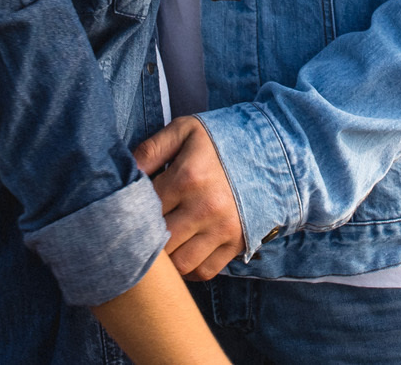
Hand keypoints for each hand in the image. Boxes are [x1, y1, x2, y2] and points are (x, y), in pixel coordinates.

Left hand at [133, 117, 247, 280]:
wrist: (274, 149)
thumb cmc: (222, 139)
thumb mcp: (185, 130)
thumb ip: (151, 149)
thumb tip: (126, 174)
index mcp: (188, 176)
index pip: (144, 209)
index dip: (132, 212)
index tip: (129, 210)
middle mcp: (205, 207)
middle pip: (159, 242)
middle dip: (146, 239)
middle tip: (141, 232)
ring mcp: (223, 228)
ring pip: (180, 264)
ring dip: (167, 260)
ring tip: (162, 245)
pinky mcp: (237, 243)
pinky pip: (205, 271)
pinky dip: (189, 270)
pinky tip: (183, 252)